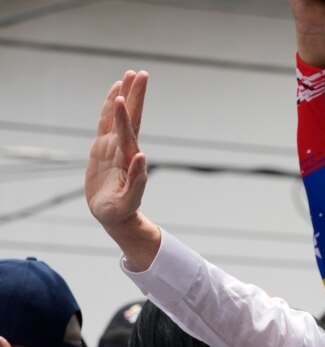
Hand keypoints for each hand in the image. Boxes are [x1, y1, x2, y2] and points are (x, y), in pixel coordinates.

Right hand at [85, 70, 160, 270]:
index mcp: (129, 159)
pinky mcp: (103, 148)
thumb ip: (137, 180)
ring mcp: (114, 146)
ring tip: (129, 75)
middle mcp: (124, 149)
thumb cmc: (121, 211)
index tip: (120, 97)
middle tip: (139, 73)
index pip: (128, 133)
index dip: (123, 116)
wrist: (115, 216)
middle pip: (130, 117)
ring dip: (124, 96)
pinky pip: (106, 123)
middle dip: (134, 96)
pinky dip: (109, 108)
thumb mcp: (129, 200)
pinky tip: (113, 94)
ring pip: (119, 116)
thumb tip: (142, 157)